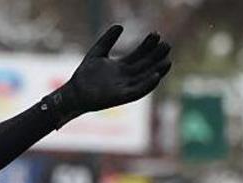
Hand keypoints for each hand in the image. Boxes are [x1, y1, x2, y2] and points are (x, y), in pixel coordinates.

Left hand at [49, 26, 171, 124]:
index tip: (156, 34)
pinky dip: (147, 84)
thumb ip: (108, 40)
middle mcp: (126, 77)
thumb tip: (120, 25)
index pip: (139, 54)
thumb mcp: (98, 52)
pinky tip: (156, 76)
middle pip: (145, 65)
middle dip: (156, 56)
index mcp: (121, 67)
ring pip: (145, 78)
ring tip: (167, 61)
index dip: (148, 45)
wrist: (74, 92)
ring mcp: (124, 88)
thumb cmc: (84, 75)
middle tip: (167, 45)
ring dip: (157, 70)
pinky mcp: (121, 97)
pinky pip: (138, 91)